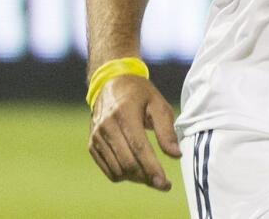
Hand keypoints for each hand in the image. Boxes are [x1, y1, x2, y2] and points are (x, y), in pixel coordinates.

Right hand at [88, 74, 179, 190]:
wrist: (112, 84)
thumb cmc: (141, 94)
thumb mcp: (158, 104)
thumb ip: (167, 130)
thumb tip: (176, 155)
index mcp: (125, 112)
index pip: (139, 148)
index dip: (152, 168)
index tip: (165, 183)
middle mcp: (107, 126)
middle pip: (127, 162)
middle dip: (147, 178)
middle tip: (163, 184)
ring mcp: (96, 136)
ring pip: (117, 170)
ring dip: (136, 178)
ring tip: (152, 176)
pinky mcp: (92, 144)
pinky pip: (108, 169)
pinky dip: (124, 175)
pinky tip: (138, 171)